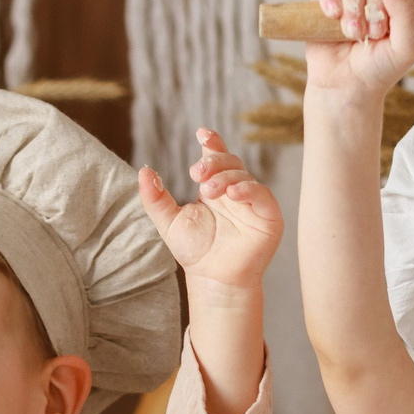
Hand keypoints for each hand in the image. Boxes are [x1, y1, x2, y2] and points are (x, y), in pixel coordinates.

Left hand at [139, 128, 283, 293]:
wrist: (213, 279)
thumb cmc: (195, 252)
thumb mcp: (169, 222)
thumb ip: (155, 198)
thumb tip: (144, 170)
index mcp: (214, 187)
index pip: (215, 157)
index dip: (212, 143)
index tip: (202, 134)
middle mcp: (235, 191)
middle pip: (230, 161)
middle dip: (214, 161)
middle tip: (196, 175)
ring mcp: (253, 202)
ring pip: (244, 175)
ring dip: (226, 177)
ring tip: (208, 190)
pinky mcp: (269, 216)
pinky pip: (262, 194)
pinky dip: (248, 189)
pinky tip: (233, 194)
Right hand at [303, 0, 413, 99]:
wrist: (348, 87)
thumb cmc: (380, 69)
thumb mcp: (406, 50)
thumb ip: (408, 16)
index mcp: (402, 4)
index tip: (394, 22)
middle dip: (375, 8)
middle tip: (373, 35)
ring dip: (353, 8)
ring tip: (353, 35)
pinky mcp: (326, 3)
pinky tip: (333, 15)